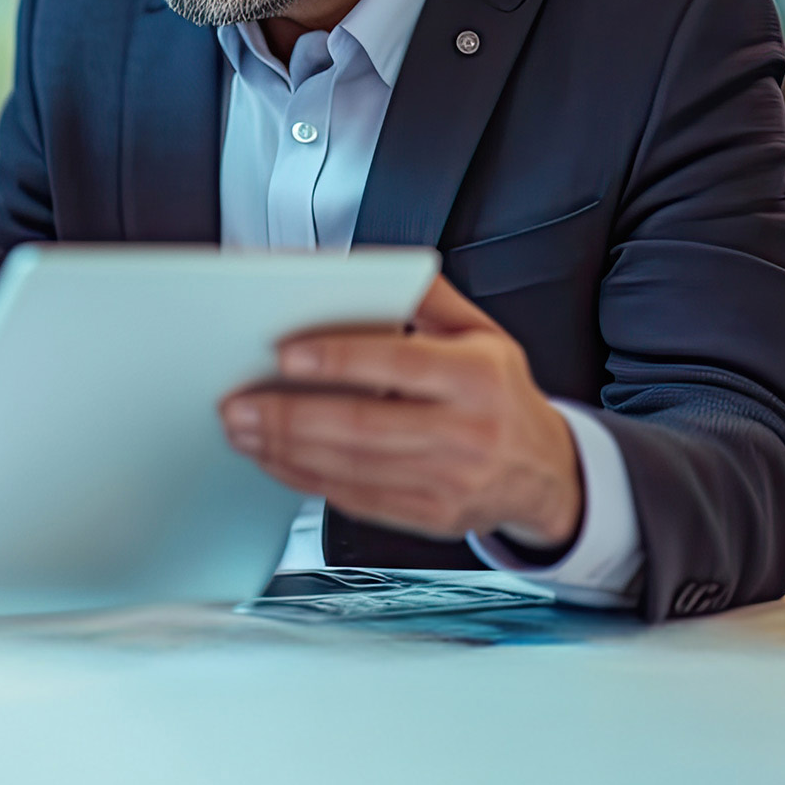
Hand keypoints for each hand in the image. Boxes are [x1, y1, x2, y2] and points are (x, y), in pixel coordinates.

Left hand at [219, 277, 581, 554]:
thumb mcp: (482, 334)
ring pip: (351, 467)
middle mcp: (467, 432)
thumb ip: (428, 297)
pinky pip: (356, 499)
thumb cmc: (501, 395)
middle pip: (363, 425)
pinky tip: (276, 460)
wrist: (545, 472)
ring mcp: (450, 482)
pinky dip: (306, 479)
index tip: (284, 353)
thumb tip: (375, 266)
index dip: (338, 359)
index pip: (399, 363)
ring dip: (285, 449)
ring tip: (243, 430)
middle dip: (290, 415)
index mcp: (479, 377)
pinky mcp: (431, 517)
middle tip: (239, 403)